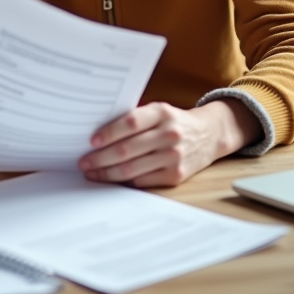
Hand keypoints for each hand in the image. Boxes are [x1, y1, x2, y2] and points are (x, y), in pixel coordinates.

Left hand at [78, 99, 260, 187]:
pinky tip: (112, 179)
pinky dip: (124, 181)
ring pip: (132, 169)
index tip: (91, 141)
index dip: (108, 133)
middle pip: (127, 149)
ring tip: (92, 173)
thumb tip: (98, 134)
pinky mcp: (176, 175)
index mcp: (162, 113)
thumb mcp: (159, 111)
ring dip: (107, 173)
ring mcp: (174, 156)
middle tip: (84, 162)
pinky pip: (143, 181)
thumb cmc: (174, 122)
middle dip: (100, 158)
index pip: (130, 122)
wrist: (209, 135)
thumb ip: (135, 119)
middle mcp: (169, 134)